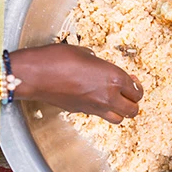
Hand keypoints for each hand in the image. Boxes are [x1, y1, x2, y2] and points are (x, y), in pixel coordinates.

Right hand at [11, 44, 143, 123]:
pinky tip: (96, 99)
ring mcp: (95, 107)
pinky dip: (102, 111)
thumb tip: (97, 64)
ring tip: (115, 101)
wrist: (36, 75)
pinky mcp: (82, 112)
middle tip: (127, 93)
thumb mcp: (83, 52)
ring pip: (119, 119)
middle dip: (133, 102)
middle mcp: (108, 96)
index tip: (133, 81)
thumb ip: (97, 61)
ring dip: (120, 111)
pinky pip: (100, 116)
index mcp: (114, 78)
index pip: (135, 90)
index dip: (136, 86)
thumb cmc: (57, 59)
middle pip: (133, 109)